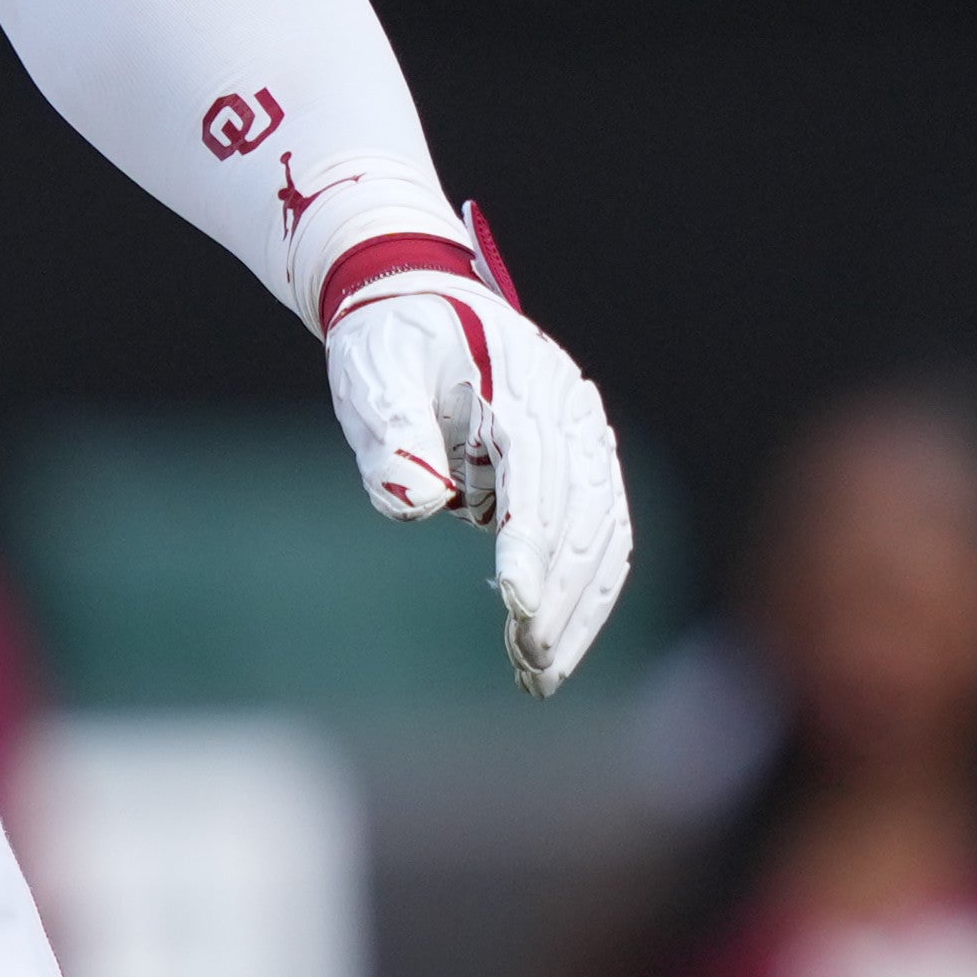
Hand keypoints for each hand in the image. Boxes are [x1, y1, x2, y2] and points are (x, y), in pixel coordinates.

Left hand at [313, 207, 635, 692]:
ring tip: (540, 675)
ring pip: (604, 536)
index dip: (529, 542)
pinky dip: (583, 593)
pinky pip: (598, 537)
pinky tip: (553, 645)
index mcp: (521, 381)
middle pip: (583, 514)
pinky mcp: (581, 466)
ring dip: (579, 610)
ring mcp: (584, 438)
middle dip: (560, 597)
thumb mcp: (372, 375)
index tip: (515, 607)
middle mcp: (570, 409)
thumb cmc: (388, 342)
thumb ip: (390, 435)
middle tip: (529, 666)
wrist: (415, 301)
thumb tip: (414, 504)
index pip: (536, 472)